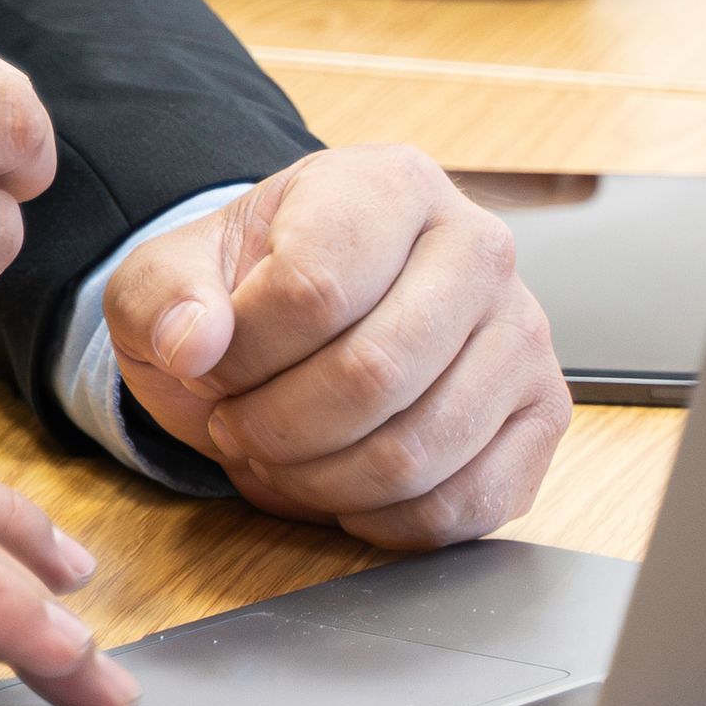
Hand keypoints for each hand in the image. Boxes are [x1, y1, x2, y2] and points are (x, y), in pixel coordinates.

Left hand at [103, 140, 566, 549]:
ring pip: (417, 451)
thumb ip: (163, 297)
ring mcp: (523, 336)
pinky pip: (465, 504)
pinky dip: (382, 520)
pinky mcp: (542, 418)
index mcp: (389, 184)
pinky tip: (338, 490)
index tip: (205, 364)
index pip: (314, 288)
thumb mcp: (170, 277)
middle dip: (276, 426)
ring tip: (279, 454)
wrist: (303, 319)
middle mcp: (479, 249)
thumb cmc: (246, 291)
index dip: (239, 354)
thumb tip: (192, 342)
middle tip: (235, 424)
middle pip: (373, 375)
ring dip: (319, 480)